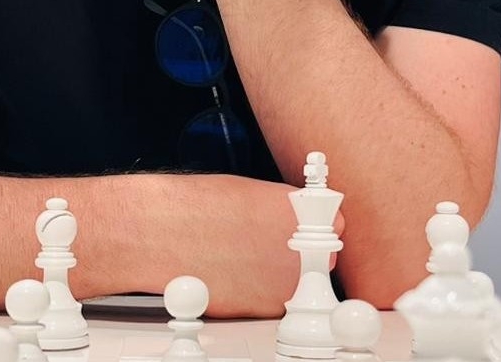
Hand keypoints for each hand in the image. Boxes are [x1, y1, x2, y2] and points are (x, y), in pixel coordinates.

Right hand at [185, 175, 345, 318]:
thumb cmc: (198, 206)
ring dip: (280, 276)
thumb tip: (292, 218)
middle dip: (303, 256)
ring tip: (245, 260)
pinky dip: (258, 294)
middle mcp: (300, 247)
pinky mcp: (265, 308)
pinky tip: (234, 276)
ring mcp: (285, 281)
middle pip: (321, 257)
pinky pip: (273, 302)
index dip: (318, 229)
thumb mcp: (250, 192)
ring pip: (297, 283)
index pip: (335, 223)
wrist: (165, 233)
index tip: (311, 231)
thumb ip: (282, 208)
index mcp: (300, 212)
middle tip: (272, 248)